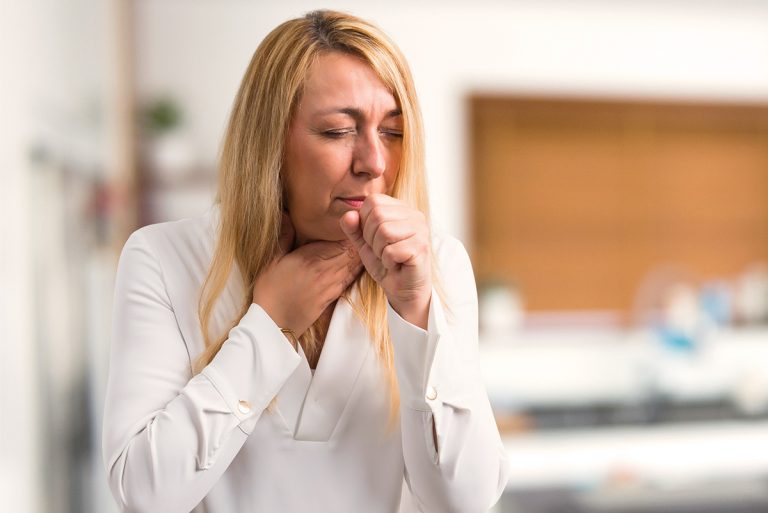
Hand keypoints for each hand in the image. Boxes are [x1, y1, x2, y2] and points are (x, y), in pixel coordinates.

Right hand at [252, 213, 362, 337]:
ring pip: (356, 263)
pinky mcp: (335, 294)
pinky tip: (358, 258)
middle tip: (362, 224)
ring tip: (363, 238)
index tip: (352, 216)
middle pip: (354, 250)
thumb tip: (287, 214)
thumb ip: (284, 236)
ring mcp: (334, 284)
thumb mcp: (272, 260)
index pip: (343, 240)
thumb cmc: (271, 292)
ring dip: (360, 250)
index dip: (351, 227)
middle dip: (359, 237)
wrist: (276, 323)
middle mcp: (328, 271)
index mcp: (314, 259)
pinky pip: (352, 275)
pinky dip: (357, 265)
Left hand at [339, 194, 431, 328]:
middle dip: (371, 238)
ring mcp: (421, 230)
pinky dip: (388, 262)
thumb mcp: (364, 244)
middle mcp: (414, 215)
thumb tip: (348, 215)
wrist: (403, 290)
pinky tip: (397, 265)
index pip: (372, 201)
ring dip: (380, 251)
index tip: (375, 239)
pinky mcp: (421, 247)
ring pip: (384, 231)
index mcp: (401, 209)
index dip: (365, 222)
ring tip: (389, 257)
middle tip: (382, 251)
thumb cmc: (386, 263)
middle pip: (377, 215)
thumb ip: (354, 228)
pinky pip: (391, 250)